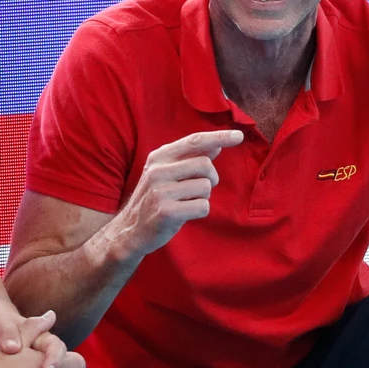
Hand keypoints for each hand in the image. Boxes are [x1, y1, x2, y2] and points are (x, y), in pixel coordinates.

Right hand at [109, 130, 243, 258]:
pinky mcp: (167, 212)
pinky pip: (203, 206)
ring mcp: (161, 192)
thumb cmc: (154, 200)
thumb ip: (189, 159)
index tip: (238, 136)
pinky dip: (200, 211)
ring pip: (205, 187)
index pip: (194, 141)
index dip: (218, 137)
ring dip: (203, 197)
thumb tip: (216, 145)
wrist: (130, 231)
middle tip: (201, 188)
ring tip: (187, 202)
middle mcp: (158, 171)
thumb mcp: (166, 174)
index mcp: (158, 157)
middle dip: (211, 177)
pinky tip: (186, 214)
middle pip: (205, 164)